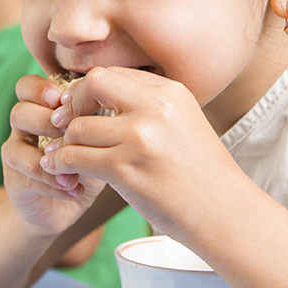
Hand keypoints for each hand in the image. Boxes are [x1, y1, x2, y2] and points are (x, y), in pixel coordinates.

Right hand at [2, 74, 105, 235]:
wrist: (65, 207)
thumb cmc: (86, 164)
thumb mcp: (95, 139)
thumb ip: (96, 119)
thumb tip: (113, 104)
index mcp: (41, 109)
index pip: (27, 86)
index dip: (41, 89)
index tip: (63, 99)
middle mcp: (24, 127)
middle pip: (20, 110)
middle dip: (46, 120)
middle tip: (69, 134)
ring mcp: (17, 153)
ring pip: (16, 146)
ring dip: (48, 153)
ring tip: (75, 167)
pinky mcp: (15, 180)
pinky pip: (26, 175)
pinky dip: (53, 182)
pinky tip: (75, 189)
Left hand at [41, 67, 236, 237]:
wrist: (224, 213)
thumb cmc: (201, 173)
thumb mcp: (182, 122)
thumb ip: (147, 106)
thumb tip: (100, 95)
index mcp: (170, 92)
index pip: (113, 73)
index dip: (89, 90)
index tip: (80, 108)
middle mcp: (155, 108)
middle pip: (92, 84)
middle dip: (73, 103)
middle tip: (65, 124)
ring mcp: (140, 138)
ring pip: (78, 126)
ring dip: (65, 143)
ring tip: (63, 155)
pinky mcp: (126, 169)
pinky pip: (75, 157)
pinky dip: (62, 164)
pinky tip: (63, 171)